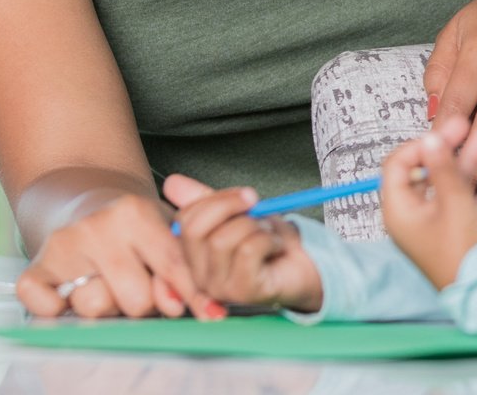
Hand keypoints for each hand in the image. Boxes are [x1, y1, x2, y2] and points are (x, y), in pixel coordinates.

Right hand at [16, 190, 200, 318]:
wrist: (85, 198)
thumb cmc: (133, 224)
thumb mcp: (166, 228)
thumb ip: (182, 265)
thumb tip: (186, 308)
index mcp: (133, 211)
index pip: (171, 266)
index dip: (190, 293)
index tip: (203, 311)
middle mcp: (96, 226)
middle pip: (136, 300)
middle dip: (145, 303)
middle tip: (140, 287)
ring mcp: (63, 246)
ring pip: (94, 308)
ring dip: (106, 307)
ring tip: (110, 288)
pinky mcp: (36, 266)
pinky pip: (41, 303)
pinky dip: (52, 310)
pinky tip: (68, 300)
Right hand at [164, 174, 324, 314]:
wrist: (304, 266)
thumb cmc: (269, 241)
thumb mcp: (237, 213)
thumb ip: (205, 199)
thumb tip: (171, 183)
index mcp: (193, 254)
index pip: (183, 220)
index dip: (214, 199)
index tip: (242, 195)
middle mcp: (198, 275)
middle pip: (194, 230)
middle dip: (229, 205)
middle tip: (255, 203)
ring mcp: (218, 288)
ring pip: (222, 240)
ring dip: (254, 226)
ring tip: (266, 232)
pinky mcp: (242, 292)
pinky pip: (247, 251)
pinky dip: (268, 239)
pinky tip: (275, 246)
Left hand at [380, 117, 476, 288]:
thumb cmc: (461, 254)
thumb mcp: (453, 202)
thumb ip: (442, 167)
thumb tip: (430, 136)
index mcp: (399, 209)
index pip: (398, 164)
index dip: (420, 144)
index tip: (445, 133)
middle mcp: (413, 215)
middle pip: (427, 172)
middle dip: (453, 149)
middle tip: (469, 128)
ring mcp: (436, 223)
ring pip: (452, 184)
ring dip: (473, 162)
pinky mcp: (457, 230)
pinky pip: (468, 201)